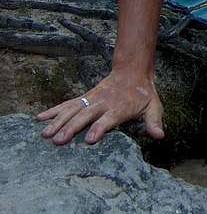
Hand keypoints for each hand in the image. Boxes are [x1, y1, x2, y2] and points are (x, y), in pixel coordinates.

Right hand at [36, 70, 164, 145]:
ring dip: (58, 121)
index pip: (109, 119)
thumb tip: (160, 135)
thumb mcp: (154, 106)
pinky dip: (53, 111)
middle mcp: (103, 104)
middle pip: (86, 117)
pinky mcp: (84, 98)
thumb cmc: (143, 94)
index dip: (100, 128)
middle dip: (72, 128)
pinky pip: (67, 105)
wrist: (133, 72)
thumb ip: (154, 121)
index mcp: (119, 108)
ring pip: (72, 110)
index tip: (90, 139)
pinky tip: (39, 118)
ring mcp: (91, 100)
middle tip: (58, 141)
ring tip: (45, 134)